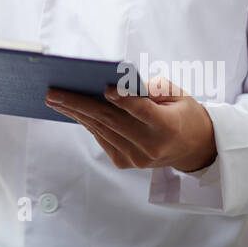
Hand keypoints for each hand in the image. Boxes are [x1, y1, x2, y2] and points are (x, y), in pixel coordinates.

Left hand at [45, 74, 216, 173]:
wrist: (192, 147)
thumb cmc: (183, 113)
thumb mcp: (177, 94)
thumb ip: (152, 88)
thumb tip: (121, 84)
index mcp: (167, 127)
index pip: (142, 111)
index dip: (124, 100)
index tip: (105, 87)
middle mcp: (150, 146)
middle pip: (111, 121)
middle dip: (79, 104)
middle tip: (54, 92)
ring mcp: (136, 158)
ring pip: (101, 130)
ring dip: (75, 113)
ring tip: (54, 98)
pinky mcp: (125, 162)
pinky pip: (101, 138)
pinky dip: (86, 122)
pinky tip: (71, 109)